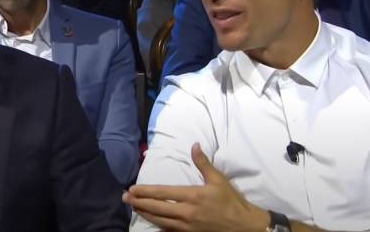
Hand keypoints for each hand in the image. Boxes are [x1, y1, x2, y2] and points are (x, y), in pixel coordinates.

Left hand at [123, 143, 268, 231]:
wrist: (244, 226)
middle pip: (157, 208)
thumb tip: (194, 145)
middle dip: (139, 203)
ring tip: (134, 209)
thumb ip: (203, 163)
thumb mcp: (218, 180)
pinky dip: (158, 227)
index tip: (132, 189)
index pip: (163, 193)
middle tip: (125, 199)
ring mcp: (187, 227)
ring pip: (160, 221)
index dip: (146, 192)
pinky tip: (151, 223)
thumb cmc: (231, 201)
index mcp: (192, 196)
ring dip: (145, 214)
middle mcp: (187, 212)